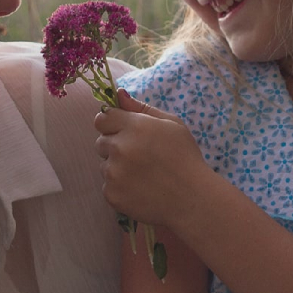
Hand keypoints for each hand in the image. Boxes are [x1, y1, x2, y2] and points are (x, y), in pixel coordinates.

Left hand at [94, 90, 213, 227]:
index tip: (125, 132)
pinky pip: (107, 186)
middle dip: (115, 147)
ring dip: (117, 168)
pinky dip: (120, 188)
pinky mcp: (112, 195)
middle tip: (139, 157)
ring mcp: (113, 173)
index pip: (102, 119)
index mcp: (134, 127)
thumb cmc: (185, 158)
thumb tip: (119, 94)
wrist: (192, 198)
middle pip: (101, 142)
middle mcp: (120, 148)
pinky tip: (140, 189)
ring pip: (104, 166)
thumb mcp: (172, 124)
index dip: (112, 125)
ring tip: (143, 175)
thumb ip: (142, 108)